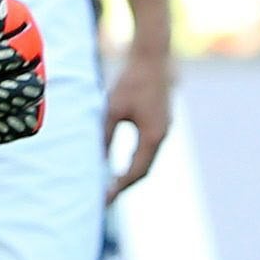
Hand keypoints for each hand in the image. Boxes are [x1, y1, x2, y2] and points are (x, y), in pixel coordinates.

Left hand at [104, 48, 172, 200]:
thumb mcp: (111, 110)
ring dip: (129, 176)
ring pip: (146, 162)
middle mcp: (161, 136)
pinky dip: (134, 163)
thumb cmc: (130, 82)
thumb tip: (96, 162)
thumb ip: (104, 137)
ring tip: (109, 187)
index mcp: (152, 136)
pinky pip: (147, 151)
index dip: (119, 187)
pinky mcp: (160, 124)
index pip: (136, 172)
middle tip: (104, 199)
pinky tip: (119, 167)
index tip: (104, 199)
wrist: (152, 59)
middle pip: (143, 171)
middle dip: (124, 186)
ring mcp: (163, 130)